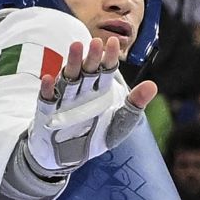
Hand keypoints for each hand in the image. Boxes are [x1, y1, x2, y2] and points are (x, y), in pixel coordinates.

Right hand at [26, 36, 156, 174]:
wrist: (70, 157)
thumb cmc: (96, 135)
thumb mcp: (121, 123)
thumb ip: (134, 104)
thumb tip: (152, 85)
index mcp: (100, 90)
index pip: (106, 69)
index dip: (109, 57)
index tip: (114, 42)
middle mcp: (82, 90)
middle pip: (87, 70)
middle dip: (92, 57)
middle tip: (96, 42)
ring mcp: (64, 99)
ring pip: (68, 78)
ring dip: (72, 63)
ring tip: (76, 47)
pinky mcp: (48, 111)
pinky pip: (47, 98)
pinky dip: (47, 89)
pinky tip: (49, 78)